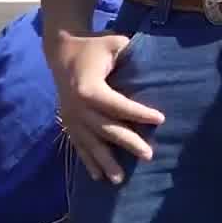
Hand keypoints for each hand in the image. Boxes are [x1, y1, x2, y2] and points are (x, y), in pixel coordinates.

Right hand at [46, 29, 163, 183]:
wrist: (61, 50)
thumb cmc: (93, 46)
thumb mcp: (114, 43)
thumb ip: (131, 53)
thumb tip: (155, 64)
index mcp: (88, 87)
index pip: (117, 104)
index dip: (138, 112)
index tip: (160, 119)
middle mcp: (76, 106)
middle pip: (105, 128)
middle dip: (128, 142)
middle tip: (148, 155)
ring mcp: (70, 117)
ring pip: (91, 142)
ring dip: (105, 161)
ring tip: (120, 179)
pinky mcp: (67, 122)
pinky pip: (78, 145)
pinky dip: (88, 161)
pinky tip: (98, 177)